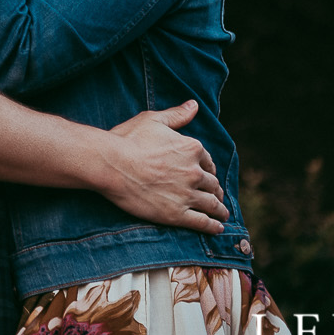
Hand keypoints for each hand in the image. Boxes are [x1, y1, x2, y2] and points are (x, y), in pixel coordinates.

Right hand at [82, 100, 228, 233]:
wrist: (110, 164)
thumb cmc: (128, 139)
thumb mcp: (153, 120)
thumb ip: (177, 115)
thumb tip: (194, 105)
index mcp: (191, 148)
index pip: (208, 161)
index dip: (209, 169)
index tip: (209, 175)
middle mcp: (194, 172)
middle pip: (212, 184)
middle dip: (215, 190)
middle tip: (217, 196)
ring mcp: (187, 195)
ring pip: (211, 204)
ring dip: (220, 210)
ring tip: (223, 214)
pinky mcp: (176, 214)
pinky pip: (202, 223)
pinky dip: (212, 226)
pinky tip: (218, 228)